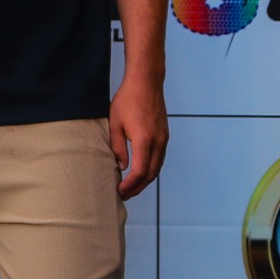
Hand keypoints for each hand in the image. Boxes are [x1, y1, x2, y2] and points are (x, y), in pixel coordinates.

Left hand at [110, 75, 167, 198]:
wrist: (146, 83)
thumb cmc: (127, 100)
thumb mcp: (115, 123)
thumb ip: (118, 146)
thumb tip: (121, 167)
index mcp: (144, 140)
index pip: (140, 172)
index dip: (130, 185)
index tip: (119, 191)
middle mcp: (158, 143)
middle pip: (151, 174)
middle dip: (137, 187)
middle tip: (124, 195)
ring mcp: (164, 139)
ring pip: (157, 168)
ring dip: (145, 180)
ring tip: (131, 188)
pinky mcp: (165, 136)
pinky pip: (159, 159)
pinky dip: (151, 170)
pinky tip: (141, 172)